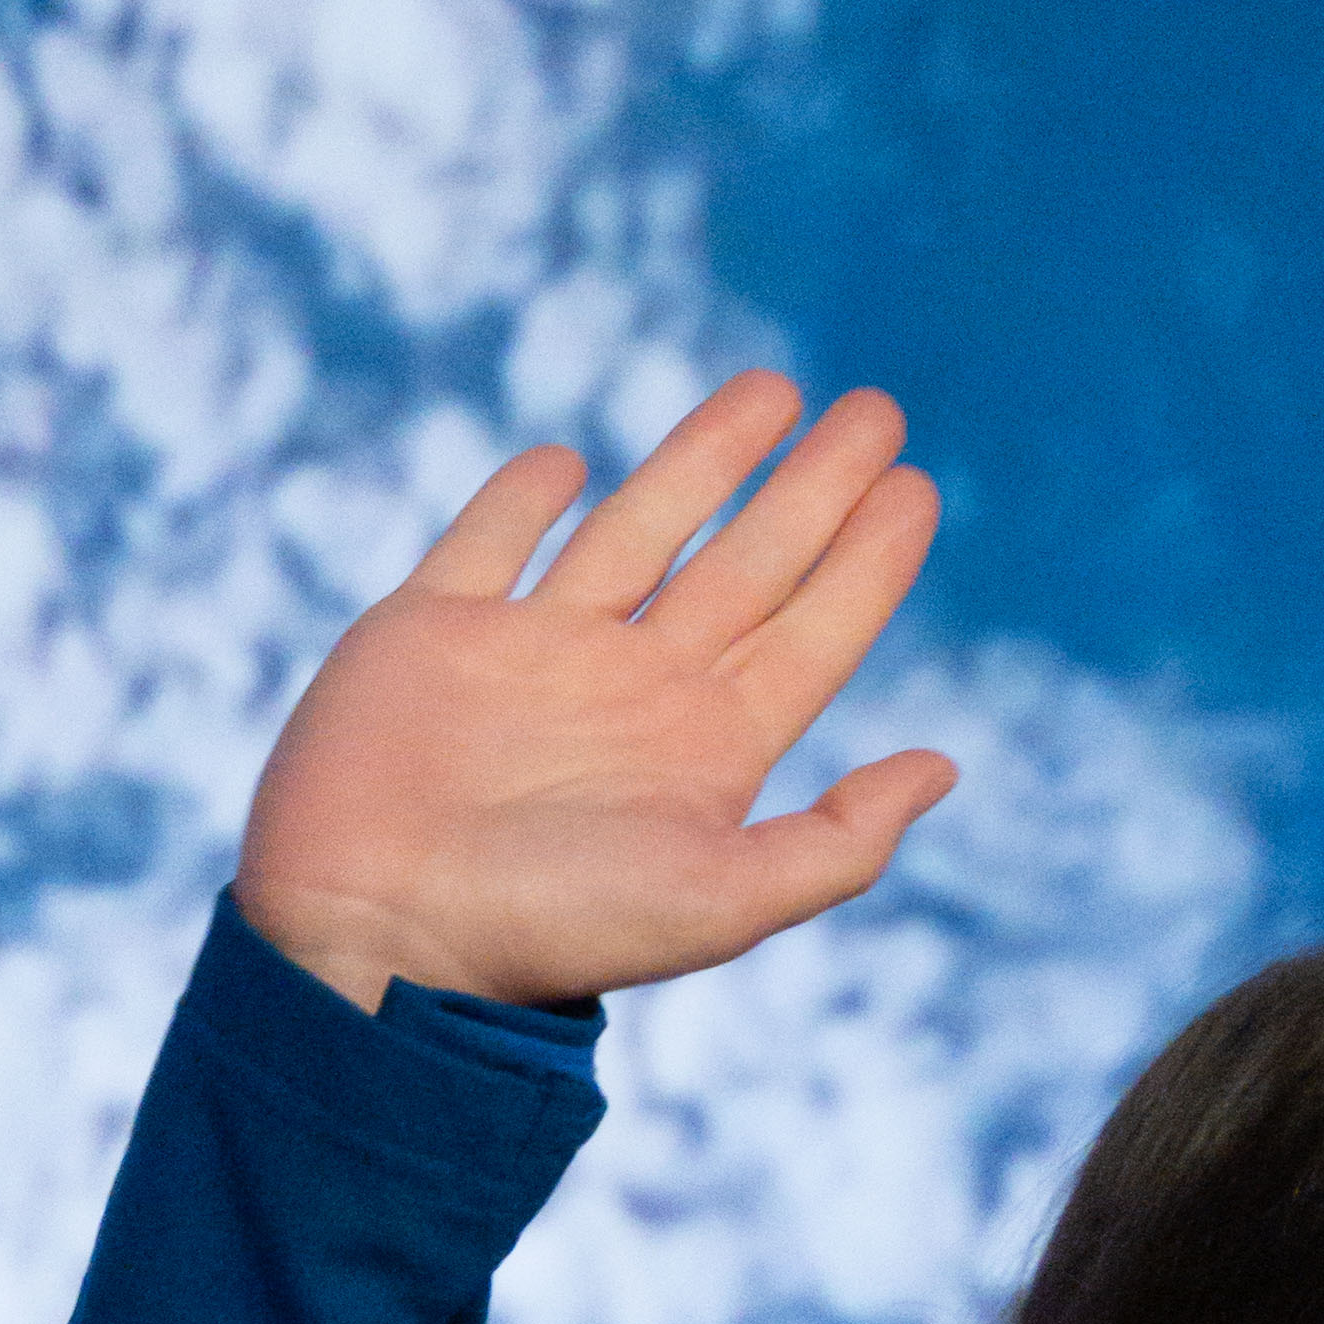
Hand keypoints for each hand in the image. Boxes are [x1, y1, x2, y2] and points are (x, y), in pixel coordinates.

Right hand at [234, 381, 958, 1016]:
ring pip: (640, 529)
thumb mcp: (721, 902)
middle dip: (814, 486)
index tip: (918, 484)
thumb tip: (946, 767)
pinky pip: (490, 540)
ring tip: (774, 390)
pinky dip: (526, 496)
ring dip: (704, 457)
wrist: (377, 933)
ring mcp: (534, 654)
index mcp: (703, 751)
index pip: (810, 633)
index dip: (868, 560)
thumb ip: (838, 840)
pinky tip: (571, 460)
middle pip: (748, 564)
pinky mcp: (434, 630)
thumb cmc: (551, 931)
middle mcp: (631, 692)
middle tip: (878, 410)